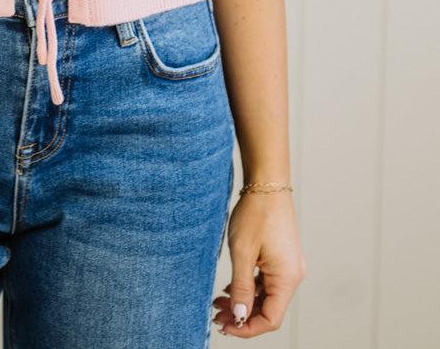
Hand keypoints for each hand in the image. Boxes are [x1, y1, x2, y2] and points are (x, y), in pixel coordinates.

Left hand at [212, 190, 305, 335]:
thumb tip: (239, 316)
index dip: (246, 327)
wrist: (267, 183)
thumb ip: (241, 287)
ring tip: (218, 302)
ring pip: (267, 296)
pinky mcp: (282, 258)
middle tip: (216, 314)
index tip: (224, 325)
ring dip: (244, 302)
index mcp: (287, 278)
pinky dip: (250, 288)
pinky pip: (267, 282)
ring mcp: (289, 266)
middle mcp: (293, 275)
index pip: (270, 319)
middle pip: (269, 309)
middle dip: (243, 316)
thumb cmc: (256, 213)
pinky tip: (231, 287)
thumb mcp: (242, 252)